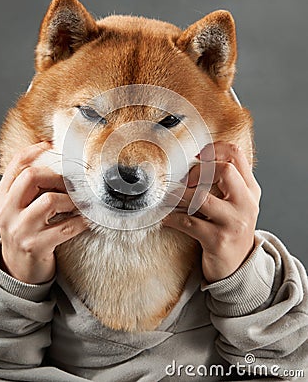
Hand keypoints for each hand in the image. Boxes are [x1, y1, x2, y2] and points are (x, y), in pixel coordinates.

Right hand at [0, 142, 87, 283]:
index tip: (52, 147)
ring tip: (78, 203)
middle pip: (32, 176)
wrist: (18, 269)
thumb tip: (52, 157)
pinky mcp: (36, 246)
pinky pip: (66, 227)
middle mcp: (7, 210)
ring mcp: (21, 229)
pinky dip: (81, 221)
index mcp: (2, 196)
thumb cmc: (25, 230)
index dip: (36, 151)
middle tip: (72, 182)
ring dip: (71, 200)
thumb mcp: (17, 206)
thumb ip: (28, 186)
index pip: (17, 164)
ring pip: (50, 200)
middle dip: (58, 176)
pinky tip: (85, 219)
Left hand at [163, 142, 260, 282]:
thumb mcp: (237, 204)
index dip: (214, 149)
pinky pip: (188, 222)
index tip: (197, 156)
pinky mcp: (218, 240)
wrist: (238, 268)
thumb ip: (226, 182)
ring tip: (169, 198)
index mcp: (250, 190)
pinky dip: (173, 218)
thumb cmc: (230, 230)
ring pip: (202, 197)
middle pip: (224, 170)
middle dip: (198, 171)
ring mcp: (234, 222)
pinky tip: (167, 218)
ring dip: (179, 195)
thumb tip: (197, 160)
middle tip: (185, 181)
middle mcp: (246, 204)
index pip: (237, 155)